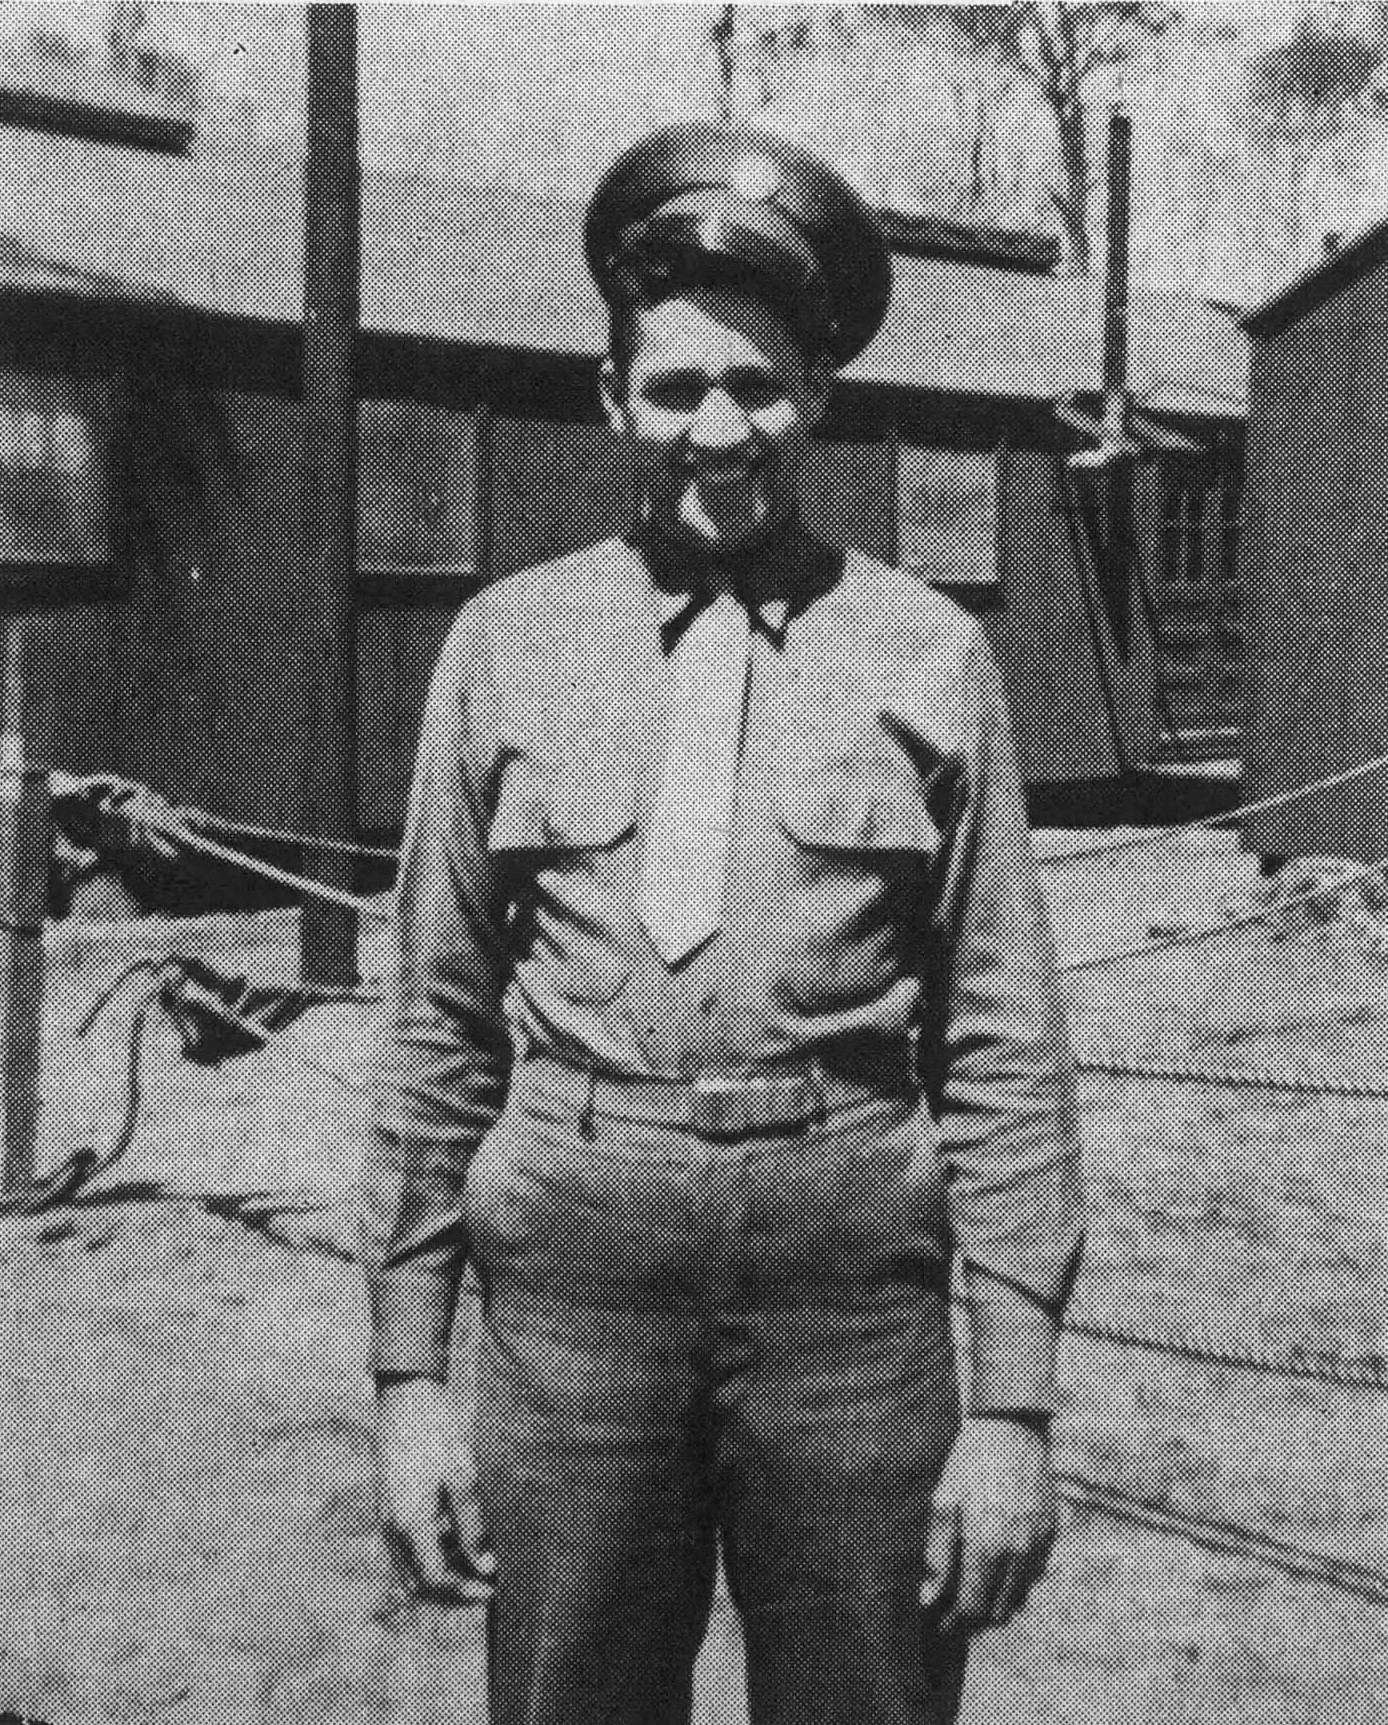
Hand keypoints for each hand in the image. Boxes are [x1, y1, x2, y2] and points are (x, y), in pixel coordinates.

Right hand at [377, 1377, 495, 1606]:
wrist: (406, 1396)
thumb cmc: (436, 1432)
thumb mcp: (461, 1477)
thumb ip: (472, 1526)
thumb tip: (487, 1567)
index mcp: (408, 1523)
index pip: (434, 1580)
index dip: (464, 1592)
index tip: (493, 1589)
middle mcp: (391, 1528)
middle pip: (419, 1583)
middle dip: (453, 1592)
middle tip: (487, 1585)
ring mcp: (387, 1518)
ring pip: (412, 1567)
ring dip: (444, 1573)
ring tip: (479, 1559)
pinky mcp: (390, 1506)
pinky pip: (409, 1547)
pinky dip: (434, 1553)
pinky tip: (461, 1537)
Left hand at [918, 1414, 1056, 1637]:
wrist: (1012, 1426)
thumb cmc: (970, 1461)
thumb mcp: (944, 1502)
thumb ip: (937, 1555)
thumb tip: (928, 1598)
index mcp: (988, 1547)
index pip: (974, 1609)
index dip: (955, 1623)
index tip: (940, 1624)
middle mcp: (1020, 1553)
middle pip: (999, 1611)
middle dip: (975, 1617)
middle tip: (953, 1611)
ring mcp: (1040, 1544)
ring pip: (1020, 1596)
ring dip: (997, 1601)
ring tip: (973, 1589)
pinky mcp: (1051, 1533)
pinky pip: (1035, 1573)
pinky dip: (1016, 1579)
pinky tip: (996, 1565)